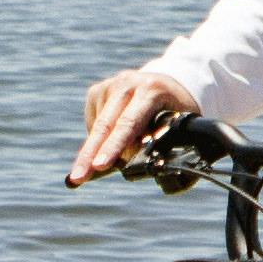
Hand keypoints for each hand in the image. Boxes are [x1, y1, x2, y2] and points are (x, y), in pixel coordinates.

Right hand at [70, 64, 198, 182]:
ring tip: (103, 167)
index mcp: (153, 90)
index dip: (114, 146)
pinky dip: (100, 141)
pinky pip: (93, 124)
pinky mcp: (97, 91)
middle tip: (77, 178)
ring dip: (98, 153)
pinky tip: (111, 142)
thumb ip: (172, 146)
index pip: (129, 123)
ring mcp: (110, 85)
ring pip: (97, 128)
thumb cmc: (179, 111)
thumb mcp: (184, 125)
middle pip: (104, 125)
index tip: (100, 166)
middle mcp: (128, 83)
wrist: (169, 83)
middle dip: (89, 155)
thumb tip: (152, 174)